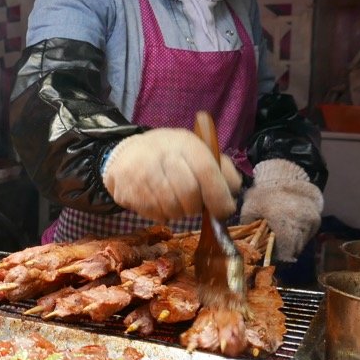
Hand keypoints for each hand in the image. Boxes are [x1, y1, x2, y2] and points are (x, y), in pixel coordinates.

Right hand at [103, 128, 241, 220]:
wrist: (126, 155)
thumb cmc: (170, 156)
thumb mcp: (197, 151)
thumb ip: (221, 168)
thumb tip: (233, 190)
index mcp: (184, 143)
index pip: (206, 171)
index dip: (218, 196)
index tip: (223, 210)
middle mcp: (161, 155)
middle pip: (189, 194)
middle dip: (196, 207)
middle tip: (194, 205)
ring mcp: (141, 173)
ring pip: (172, 208)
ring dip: (179, 212)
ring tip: (175, 201)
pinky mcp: (127, 191)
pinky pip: (155, 215)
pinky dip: (162, 215)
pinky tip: (159, 202)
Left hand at [240, 158, 321, 261]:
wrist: (286, 179)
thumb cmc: (264, 195)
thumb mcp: (249, 209)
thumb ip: (247, 228)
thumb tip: (245, 247)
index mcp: (282, 220)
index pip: (285, 250)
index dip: (278, 257)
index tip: (271, 258)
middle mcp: (300, 223)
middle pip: (294, 250)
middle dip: (284, 252)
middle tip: (274, 250)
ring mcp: (311, 222)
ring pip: (302, 244)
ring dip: (292, 245)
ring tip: (280, 238)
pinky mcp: (317, 220)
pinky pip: (308, 236)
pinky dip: (299, 237)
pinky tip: (290, 229)